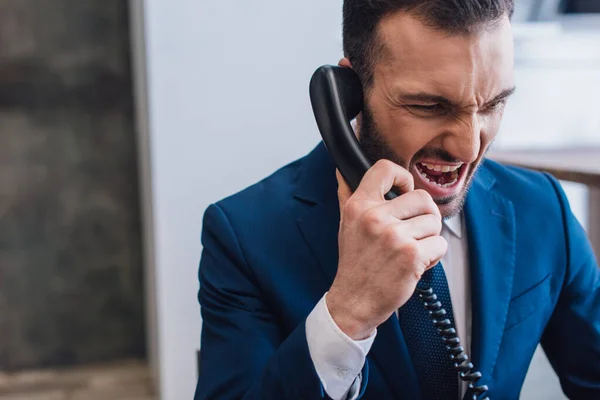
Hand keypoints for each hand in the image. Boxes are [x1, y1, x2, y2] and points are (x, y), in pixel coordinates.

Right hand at [327, 160, 446, 339]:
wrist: (354, 300)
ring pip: (434, 222)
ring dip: (429, 238)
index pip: (385, 169)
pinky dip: (433, 256)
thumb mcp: (346, 225)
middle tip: (413, 232)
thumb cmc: (355, 263)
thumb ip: (347, 195)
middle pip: (423, 198)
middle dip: (425, 216)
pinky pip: (440, 244)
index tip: (406, 190)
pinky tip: (415, 264)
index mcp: (359, 206)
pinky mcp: (411, 255)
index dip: (403, 177)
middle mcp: (375, 217)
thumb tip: (343, 171)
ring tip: (410, 250)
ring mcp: (394, 236)